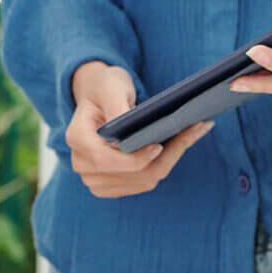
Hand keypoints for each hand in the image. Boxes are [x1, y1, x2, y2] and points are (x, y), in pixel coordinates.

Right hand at [66, 62, 213, 197]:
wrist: (99, 97)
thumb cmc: (105, 87)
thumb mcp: (112, 87)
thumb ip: (118, 108)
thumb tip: (132, 135)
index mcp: (76, 138)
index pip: (104, 160)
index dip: (133, 159)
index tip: (158, 146)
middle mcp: (81, 163)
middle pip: (130, 175)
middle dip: (164, 157)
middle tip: (195, 129)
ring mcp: (95, 178)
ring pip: (142, 181)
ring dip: (170, 161)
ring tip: (192, 133)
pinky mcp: (111, 185)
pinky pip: (144, 183)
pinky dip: (165, 166)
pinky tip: (180, 145)